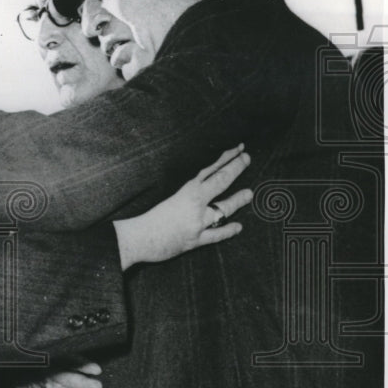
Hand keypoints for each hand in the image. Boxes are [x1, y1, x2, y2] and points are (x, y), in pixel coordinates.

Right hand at [41, 360, 102, 387]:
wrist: (52, 379)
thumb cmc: (71, 367)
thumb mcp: (72, 361)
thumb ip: (83, 364)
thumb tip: (99, 369)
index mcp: (60, 361)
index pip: (72, 361)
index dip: (85, 366)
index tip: (98, 370)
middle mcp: (56, 376)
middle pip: (69, 379)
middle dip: (84, 383)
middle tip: (99, 387)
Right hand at [114, 145, 250, 269]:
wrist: (139, 238)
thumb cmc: (147, 216)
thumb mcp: (168, 196)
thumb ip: (185, 192)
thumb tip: (200, 183)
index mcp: (186, 189)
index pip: (211, 169)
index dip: (226, 158)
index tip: (238, 148)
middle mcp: (195, 202)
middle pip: (221, 181)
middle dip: (236, 168)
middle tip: (247, 158)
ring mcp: (198, 221)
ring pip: (224, 208)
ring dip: (237, 200)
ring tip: (249, 193)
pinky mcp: (197, 239)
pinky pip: (217, 234)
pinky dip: (228, 231)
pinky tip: (238, 227)